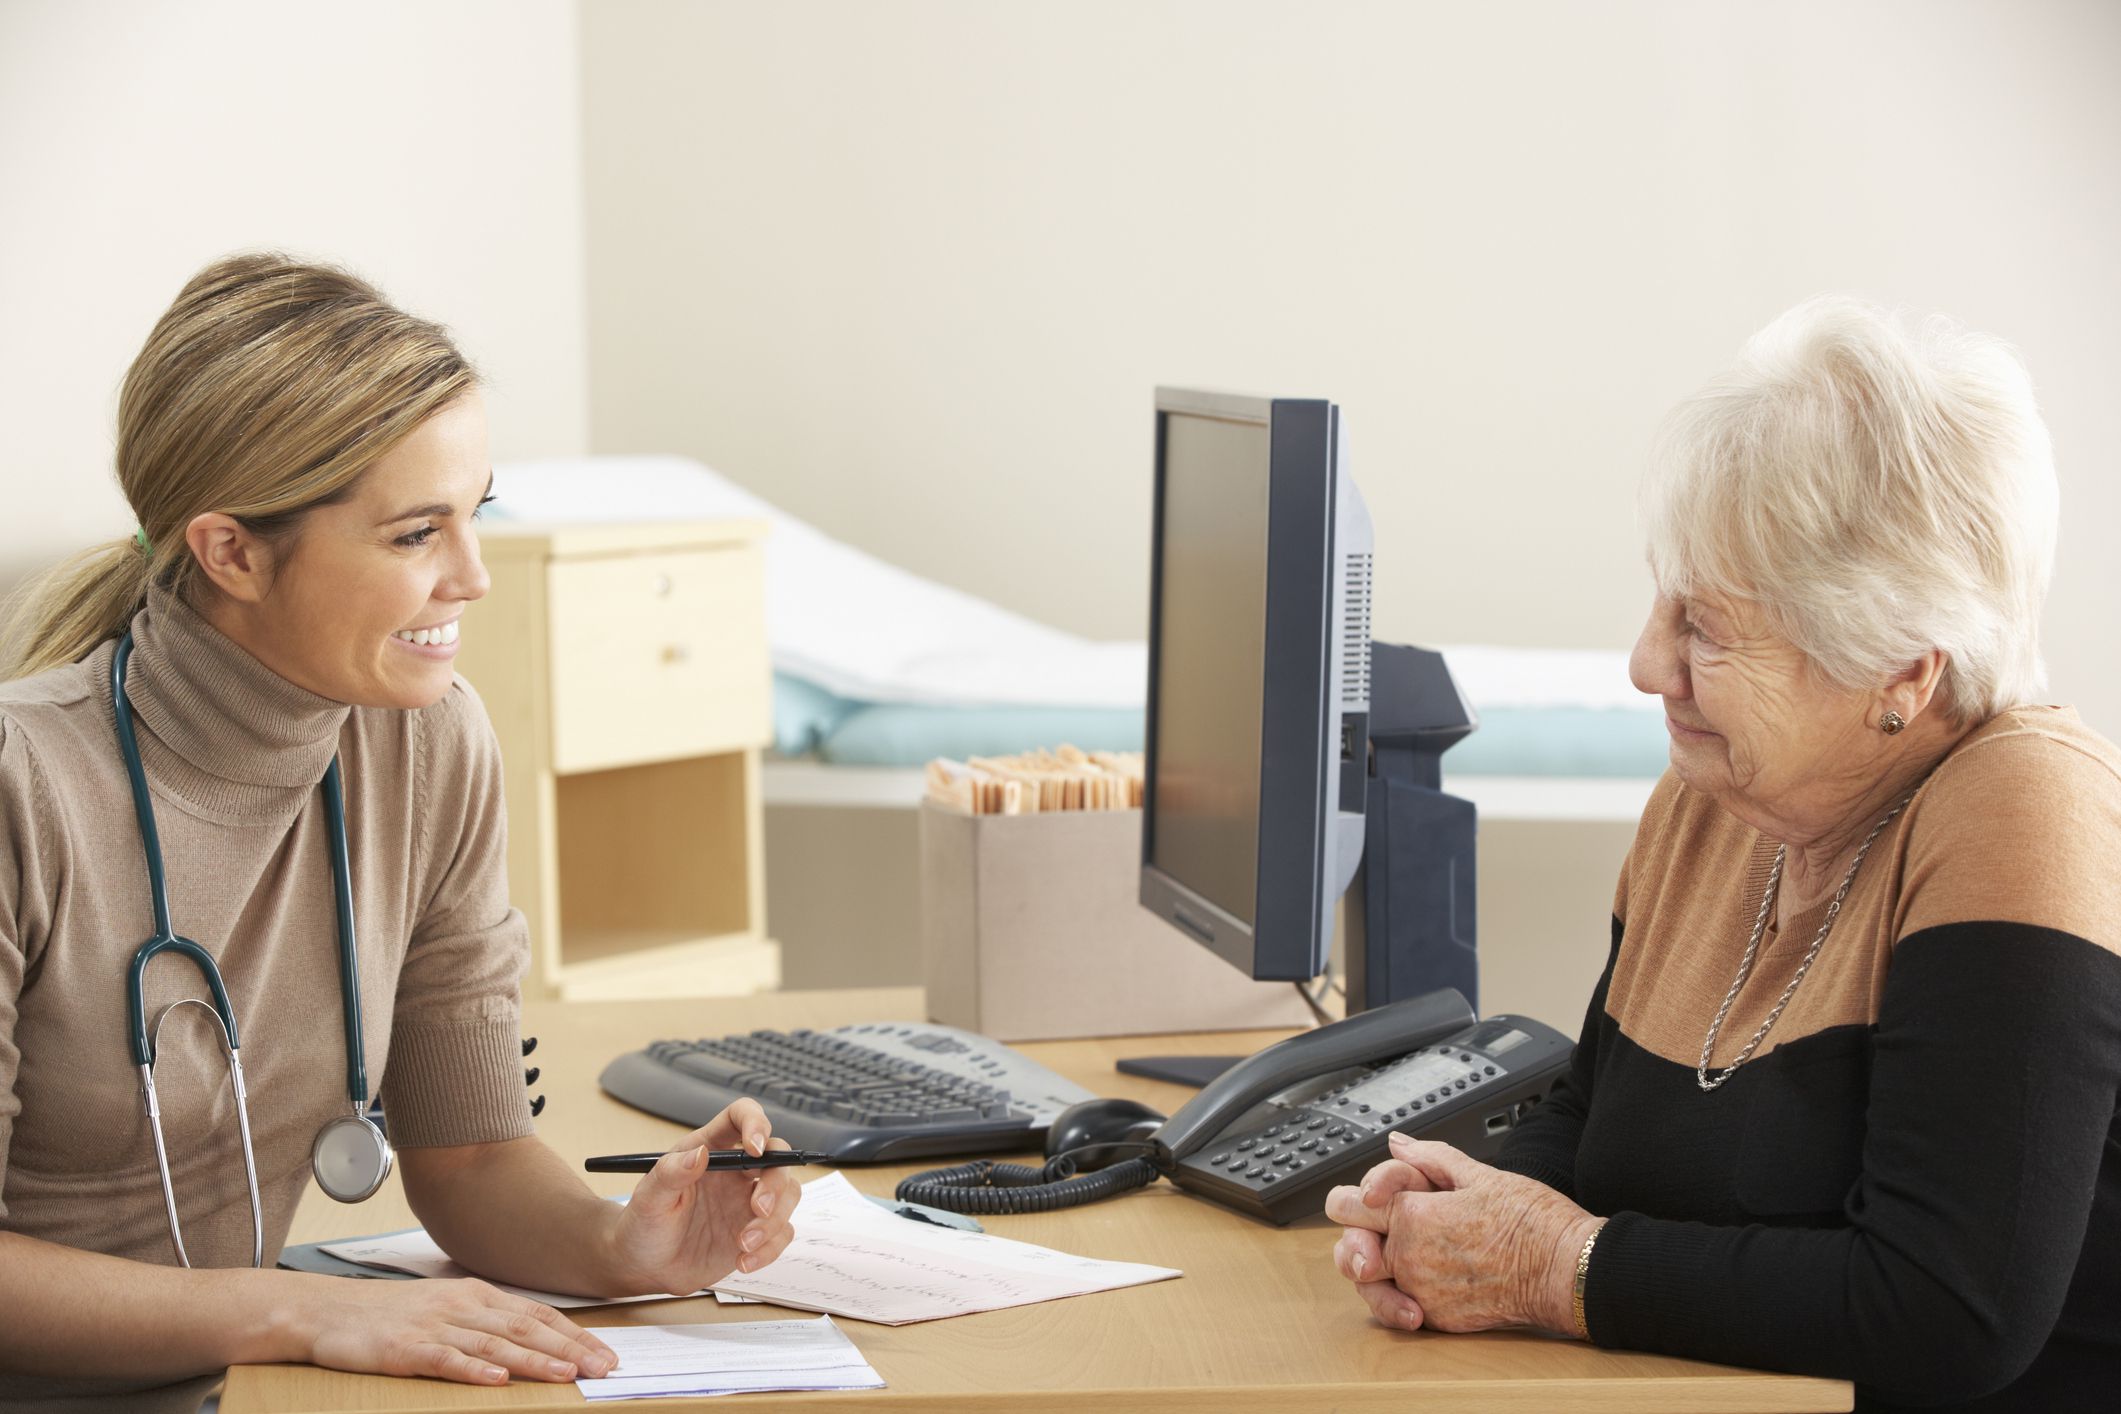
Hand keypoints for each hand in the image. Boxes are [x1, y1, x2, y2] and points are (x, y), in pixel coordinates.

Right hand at [292, 1271, 616, 1384]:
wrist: (329, 1310)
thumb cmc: (393, 1314)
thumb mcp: (449, 1308)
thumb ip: (489, 1321)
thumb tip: (537, 1339)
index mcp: (477, 1294)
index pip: (537, 1314)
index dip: (574, 1334)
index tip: (606, 1352)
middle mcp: (461, 1306)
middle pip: (524, 1328)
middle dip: (569, 1348)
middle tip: (603, 1367)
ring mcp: (434, 1326)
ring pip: (494, 1344)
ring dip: (533, 1360)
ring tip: (566, 1374)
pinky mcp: (405, 1348)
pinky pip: (445, 1360)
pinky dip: (474, 1370)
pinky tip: (498, 1380)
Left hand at [603, 1099, 801, 1296]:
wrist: (644, 1267)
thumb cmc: (643, 1224)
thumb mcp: (649, 1198)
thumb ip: (671, 1173)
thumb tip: (699, 1154)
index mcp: (710, 1149)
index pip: (741, 1116)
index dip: (755, 1122)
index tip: (754, 1148)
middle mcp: (736, 1171)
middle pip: (777, 1156)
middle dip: (775, 1182)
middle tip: (757, 1209)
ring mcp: (748, 1201)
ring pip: (788, 1193)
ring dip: (774, 1220)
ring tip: (743, 1245)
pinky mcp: (757, 1231)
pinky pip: (782, 1232)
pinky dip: (770, 1249)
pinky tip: (743, 1262)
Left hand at [1324, 1133, 1599, 1335]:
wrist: (1567, 1272)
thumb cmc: (1533, 1221)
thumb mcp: (1480, 1173)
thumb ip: (1429, 1157)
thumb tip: (1396, 1143)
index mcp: (1411, 1215)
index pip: (1345, 1205)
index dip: (1355, 1196)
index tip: (1372, 1196)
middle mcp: (1407, 1258)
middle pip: (1347, 1249)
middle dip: (1358, 1236)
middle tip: (1381, 1228)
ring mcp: (1421, 1292)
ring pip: (1367, 1285)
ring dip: (1375, 1271)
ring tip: (1398, 1258)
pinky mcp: (1438, 1319)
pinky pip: (1399, 1309)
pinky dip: (1401, 1296)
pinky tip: (1422, 1281)